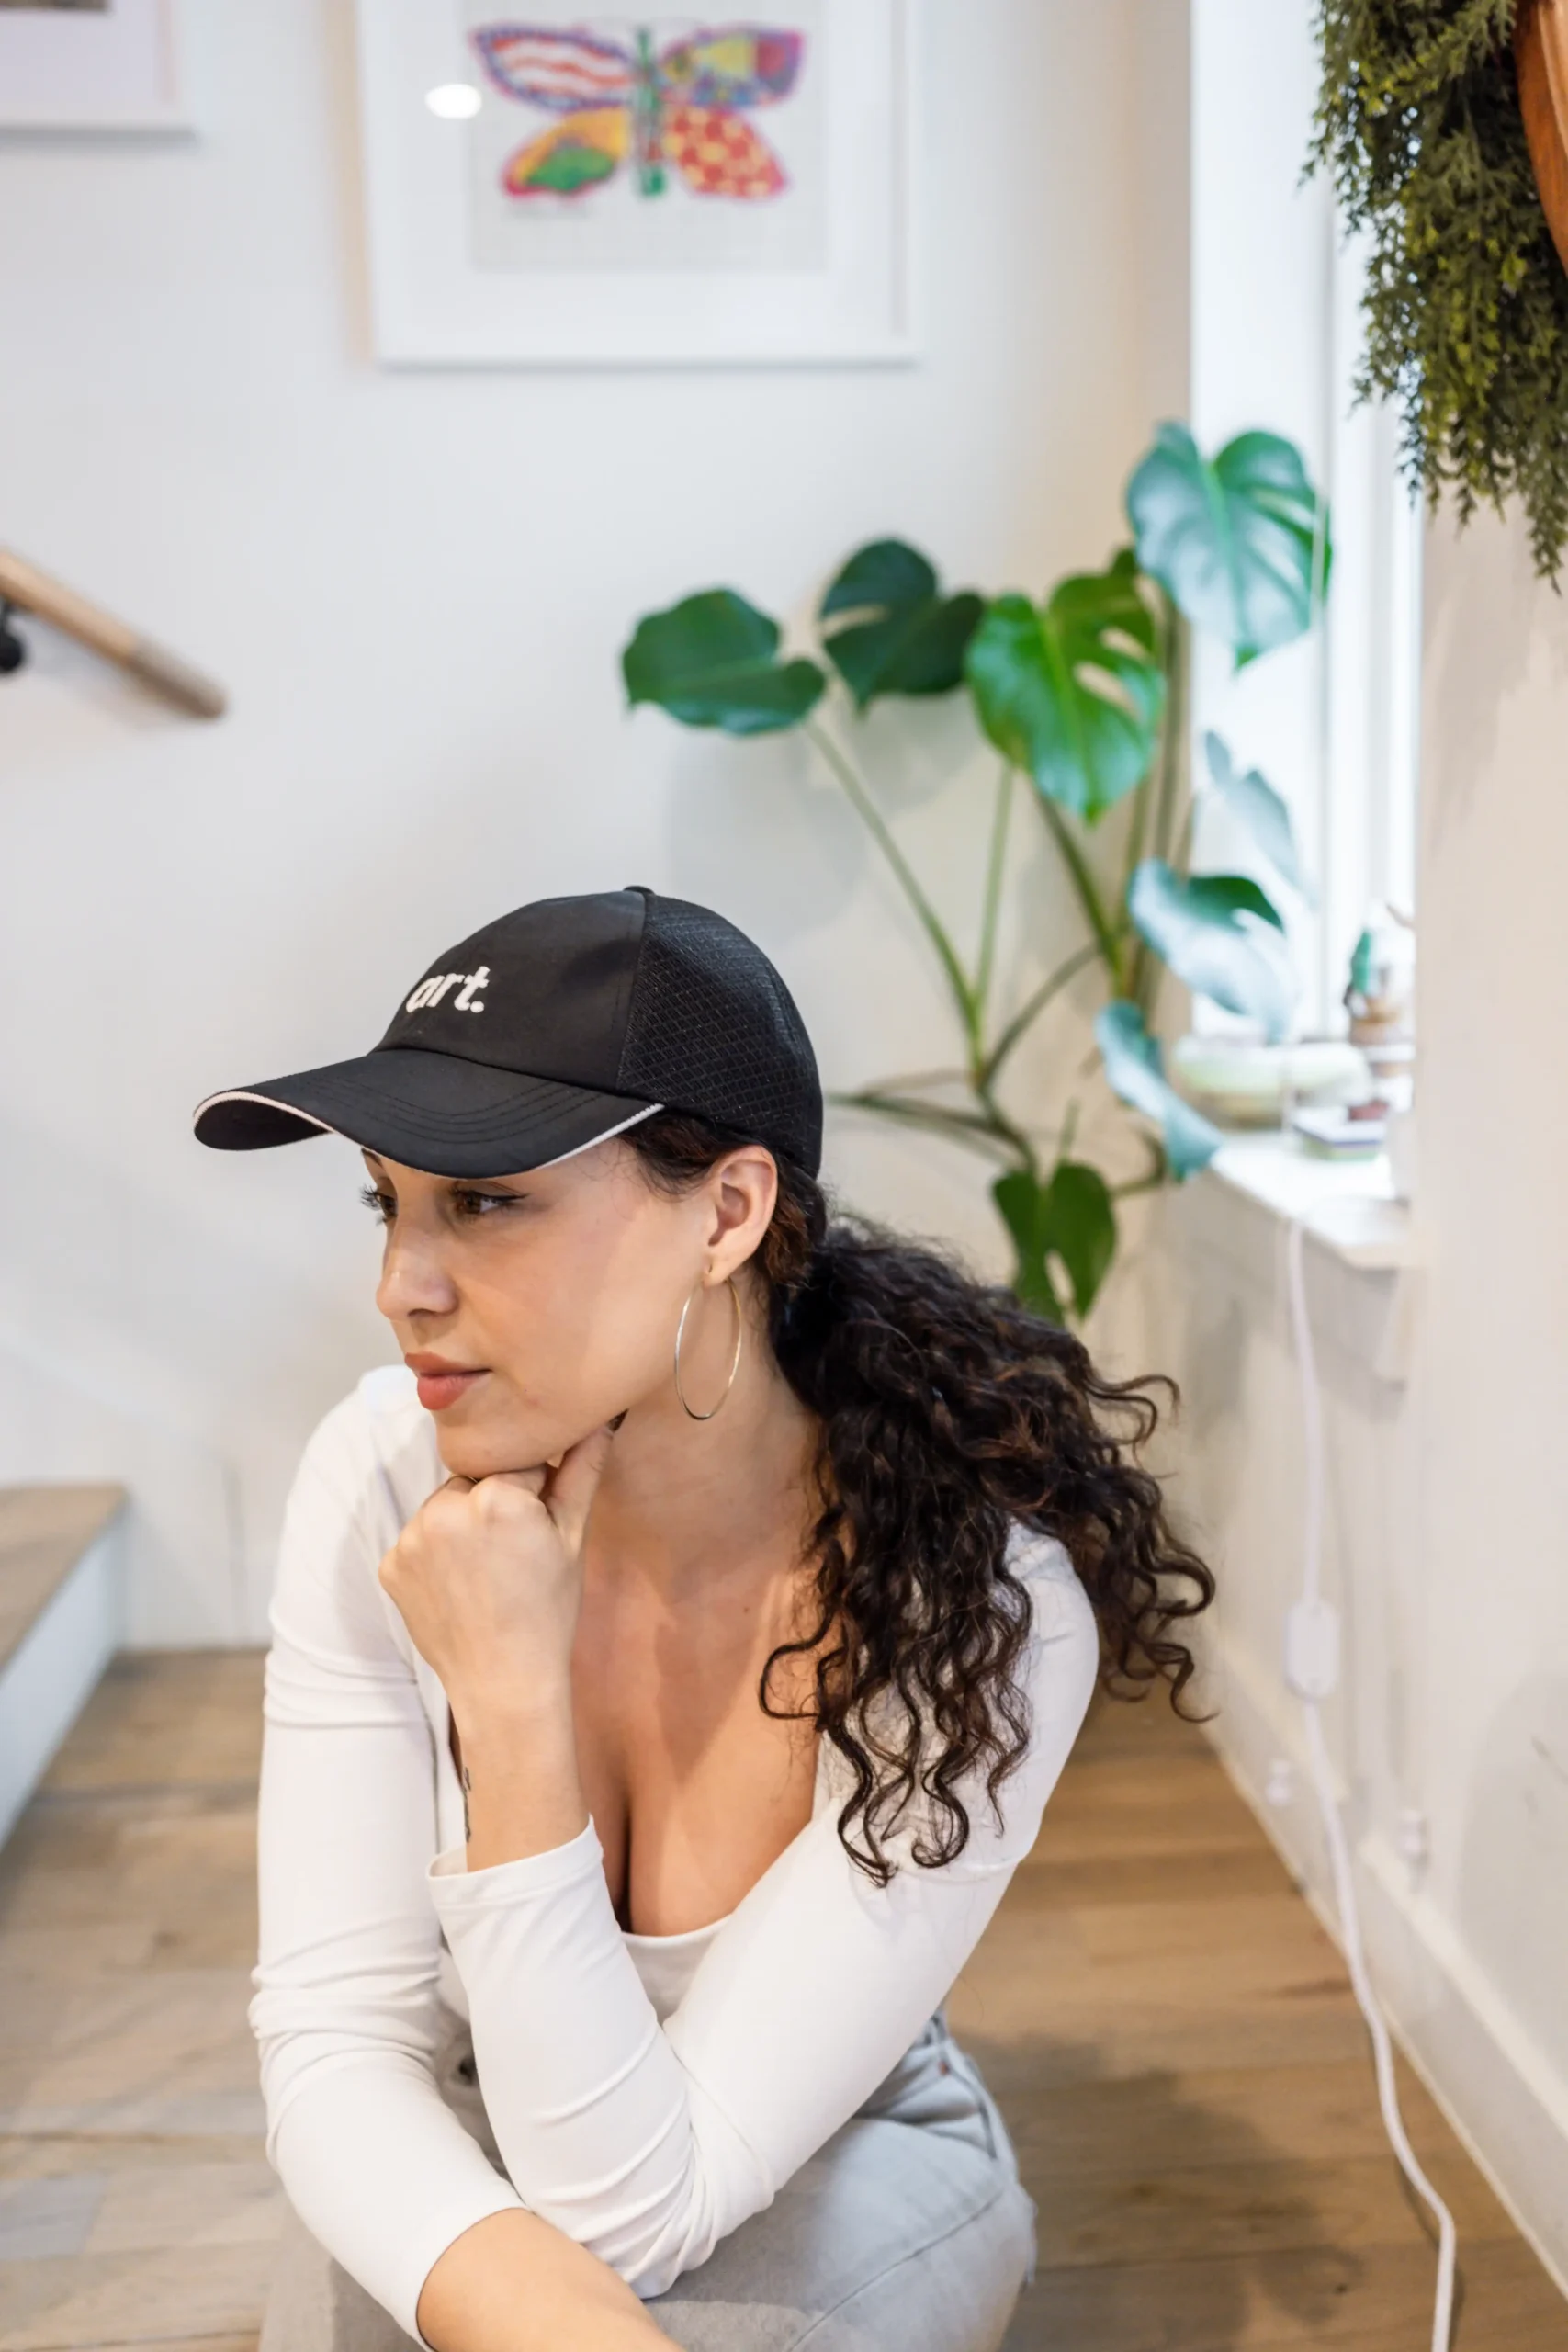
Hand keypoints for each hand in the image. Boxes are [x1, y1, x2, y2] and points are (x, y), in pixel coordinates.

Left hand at [378, 1425, 612, 1713]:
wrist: (504, 1683)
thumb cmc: (547, 1613)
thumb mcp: (572, 1539)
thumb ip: (580, 1471)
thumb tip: (597, 1421)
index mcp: (496, 1496)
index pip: (517, 1463)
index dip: (533, 1493)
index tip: (538, 1529)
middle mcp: (445, 1509)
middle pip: (474, 1481)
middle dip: (492, 1503)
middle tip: (512, 1554)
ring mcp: (411, 1539)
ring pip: (444, 1507)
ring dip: (461, 1525)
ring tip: (486, 1573)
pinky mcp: (390, 1565)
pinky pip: (417, 1541)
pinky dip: (434, 1556)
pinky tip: (459, 1587)